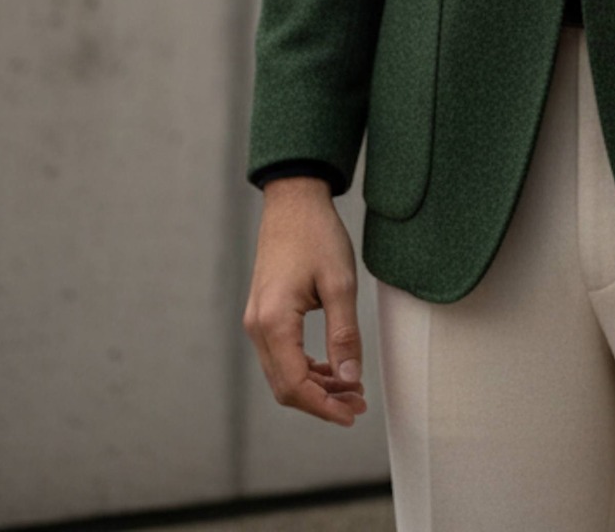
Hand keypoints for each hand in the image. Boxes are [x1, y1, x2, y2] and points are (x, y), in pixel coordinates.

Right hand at [243, 177, 367, 425]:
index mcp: (273, 322)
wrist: (294, 200)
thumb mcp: (340, 284)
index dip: (324, 406)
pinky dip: (306, 368)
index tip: (352, 414)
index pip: (294, 385)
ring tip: (351, 389)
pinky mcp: (263, 314)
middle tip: (358, 405)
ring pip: (282, 373)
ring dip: (315, 387)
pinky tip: (332, 368)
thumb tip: (350, 380)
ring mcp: (257, 321)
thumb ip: (344, 335)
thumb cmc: (317, 235)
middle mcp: (258, 327)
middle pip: (285, 386)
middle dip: (321, 401)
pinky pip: (281, 355)